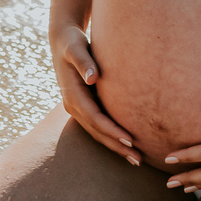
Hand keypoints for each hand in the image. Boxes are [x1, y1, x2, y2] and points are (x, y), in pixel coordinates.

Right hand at [51, 25, 140, 165]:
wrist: (62, 40)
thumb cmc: (72, 42)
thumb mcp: (76, 48)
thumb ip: (84, 61)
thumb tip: (92, 78)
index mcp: (72, 95)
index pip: (95, 119)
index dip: (112, 131)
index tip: (130, 140)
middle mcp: (73, 105)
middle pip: (97, 132)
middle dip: (117, 146)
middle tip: (139, 160)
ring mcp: (77, 108)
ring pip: (97, 132)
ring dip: (115, 146)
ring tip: (136, 158)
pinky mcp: (83, 106)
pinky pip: (98, 126)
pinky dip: (111, 136)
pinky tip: (126, 142)